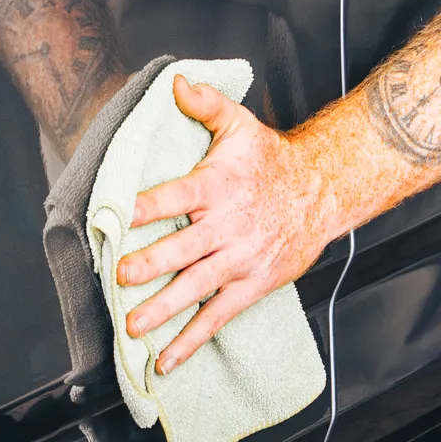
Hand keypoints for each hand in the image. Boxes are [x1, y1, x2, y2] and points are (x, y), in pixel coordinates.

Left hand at [116, 75, 333, 374]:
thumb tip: (176, 82)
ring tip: (131, 326)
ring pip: (196, 288)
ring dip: (162, 309)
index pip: (175, 195)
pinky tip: (165, 360)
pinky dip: (191, 340)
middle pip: (182, 249)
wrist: (322, 191)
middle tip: (120, 276)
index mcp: (217, 186)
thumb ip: (205, 103)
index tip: (117, 216)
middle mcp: (227, 226)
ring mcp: (239, 260)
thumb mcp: (239, 124)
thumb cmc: (271, 160)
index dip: (146, 206)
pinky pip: (218, 316)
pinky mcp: (251, 285)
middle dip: (149, 265)